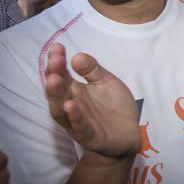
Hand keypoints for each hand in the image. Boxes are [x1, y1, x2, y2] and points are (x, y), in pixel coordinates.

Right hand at [44, 44, 139, 160]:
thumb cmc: (114, 106)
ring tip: (54, 79)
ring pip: (60, 110)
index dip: (57, 62)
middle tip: (54, 60)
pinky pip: (79, 127)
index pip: (61, 74)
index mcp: (74, 91)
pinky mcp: (89, 136)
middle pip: (57, 91)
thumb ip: (93, 70)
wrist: (130, 133)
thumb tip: (77, 56)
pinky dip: (74, 117)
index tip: (57, 46)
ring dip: (56, 95)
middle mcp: (71, 106)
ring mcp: (77, 122)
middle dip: (54, 75)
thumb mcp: (106, 82)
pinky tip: (70, 105)